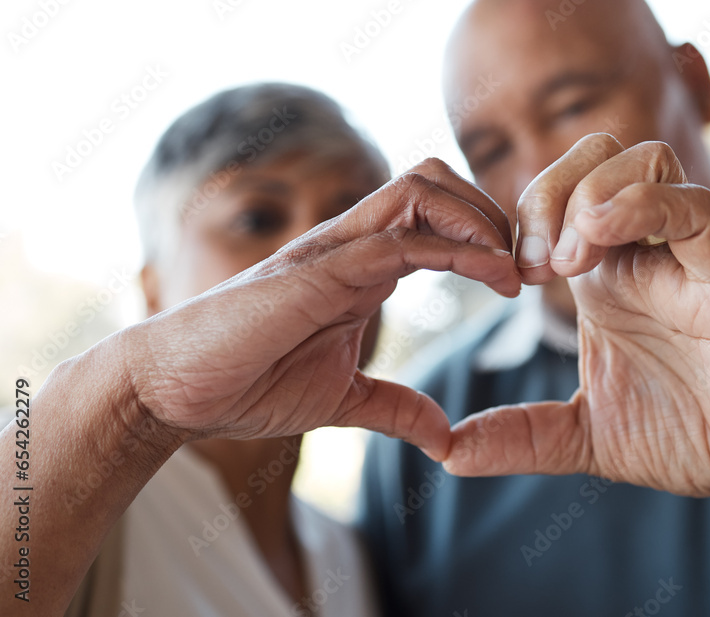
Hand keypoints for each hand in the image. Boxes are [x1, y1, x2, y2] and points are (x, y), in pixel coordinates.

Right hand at [121, 159, 517, 460]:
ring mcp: (334, 251)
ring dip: (482, 218)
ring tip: (513, 268)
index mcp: (360, 268)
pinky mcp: (319, 271)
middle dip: (491, 212)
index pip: (433, 216)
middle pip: (434, 181)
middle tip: (525, 265)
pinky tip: (494, 278)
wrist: (174, 392)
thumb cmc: (246, 385)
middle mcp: (350, 245)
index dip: (485, 236)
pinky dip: (459, 248)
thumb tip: (443, 434)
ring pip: (421, 188)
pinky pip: (400, 239)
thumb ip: (395, 408)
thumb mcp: (342, 400)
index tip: (520, 281)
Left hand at [444, 135, 709, 503]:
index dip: (518, 217)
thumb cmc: (687, 432)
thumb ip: (521, 436)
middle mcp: (643, 254)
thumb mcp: (585, 436)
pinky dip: (642, 203)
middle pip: (595, 155)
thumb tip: (449, 454)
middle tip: (529, 264)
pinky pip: (693, 204)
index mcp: (606, 277)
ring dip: (588, 193)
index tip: (503, 276)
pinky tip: (600, 238)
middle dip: (546, 191)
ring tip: (564, 263)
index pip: (558, 197)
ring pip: (643, 158)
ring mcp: (686, 257)